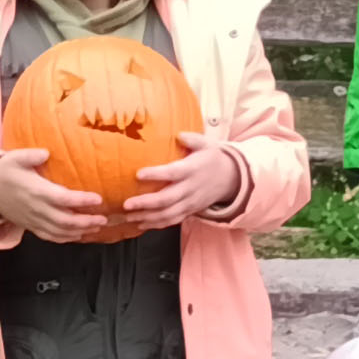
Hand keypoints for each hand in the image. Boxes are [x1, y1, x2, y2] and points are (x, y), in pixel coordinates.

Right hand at [0, 148, 117, 242]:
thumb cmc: (4, 171)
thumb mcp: (15, 158)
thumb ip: (32, 155)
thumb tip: (46, 153)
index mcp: (36, 191)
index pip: (64, 199)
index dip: (82, 201)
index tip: (98, 198)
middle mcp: (37, 209)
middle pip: (66, 221)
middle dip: (87, 222)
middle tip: (104, 218)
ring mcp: (33, 220)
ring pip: (60, 232)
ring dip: (80, 232)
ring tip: (97, 227)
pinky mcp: (30, 226)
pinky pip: (50, 237)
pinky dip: (66, 238)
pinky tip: (78, 236)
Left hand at [122, 133, 247, 227]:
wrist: (231, 179)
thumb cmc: (213, 158)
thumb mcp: (207, 144)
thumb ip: (193, 139)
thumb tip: (179, 134)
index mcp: (192, 170)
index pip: (172, 173)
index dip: (156, 174)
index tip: (138, 174)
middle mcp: (190, 189)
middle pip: (167, 199)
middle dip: (145, 203)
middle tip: (126, 204)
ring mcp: (190, 203)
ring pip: (168, 214)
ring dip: (147, 217)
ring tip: (129, 217)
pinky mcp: (190, 211)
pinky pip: (172, 221)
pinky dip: (156, 224)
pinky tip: (141, 224)